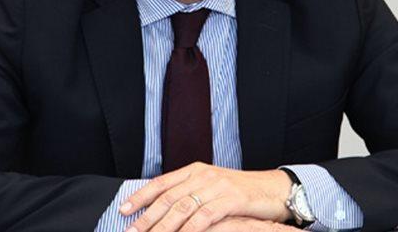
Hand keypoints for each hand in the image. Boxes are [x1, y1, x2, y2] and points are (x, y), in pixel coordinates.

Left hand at [121, 162, 292, 231]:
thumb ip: (190, 193)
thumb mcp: (212, 188)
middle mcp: (204, 175)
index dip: (140, 196)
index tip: (123, 211)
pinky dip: (189, 230)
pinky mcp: (231, 199)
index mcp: (195, 170)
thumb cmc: (241, 193)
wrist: (273, 190)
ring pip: (182, 208)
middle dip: (146, 217)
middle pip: (168, 197)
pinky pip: (204, 217)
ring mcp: (217, 186)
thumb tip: (162, 208)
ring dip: (163, 227)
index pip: (161, 183)